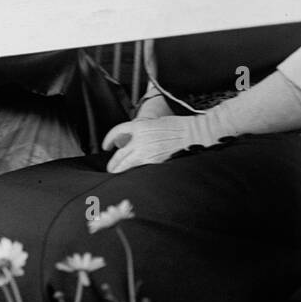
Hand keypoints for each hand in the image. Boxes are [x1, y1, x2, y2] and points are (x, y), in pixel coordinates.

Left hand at [102, 114, 222, 173]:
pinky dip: (133, 175)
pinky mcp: (154, 164)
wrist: (194, 134)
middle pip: (118, 156)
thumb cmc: (179, 127)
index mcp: (140, 127)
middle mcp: (140, 140)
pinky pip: (138, 172)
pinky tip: (133, 178)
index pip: (117, 132)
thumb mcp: (156, 123)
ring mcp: (147, 154)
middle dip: (113, 164)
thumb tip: (130, 141)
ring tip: (118, 176)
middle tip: (111, 168)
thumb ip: (141, 131)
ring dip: (120, 172)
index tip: (106, 146)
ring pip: (125, 166)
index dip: (109, 139)